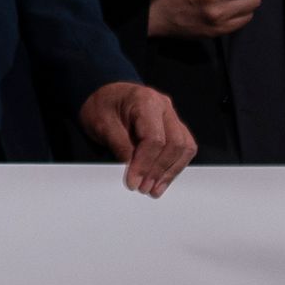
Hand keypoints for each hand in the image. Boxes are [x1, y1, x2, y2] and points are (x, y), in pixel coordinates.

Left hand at [78, 82, 196, 196]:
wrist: (105, 95)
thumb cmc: (102, 105)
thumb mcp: (101, 124)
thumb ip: (118, 145)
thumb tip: (131, 169)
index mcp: (146, 101)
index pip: (154, 138)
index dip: (145, 164)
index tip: (133, 182)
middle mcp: (164, 107)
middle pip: (175, 144)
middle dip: (159, 170)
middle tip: (144, 189)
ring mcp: (171, 116)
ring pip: (184, 147)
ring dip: (170, 171)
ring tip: (154, 190)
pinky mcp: (173, 127)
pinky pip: (183, 148)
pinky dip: (174, 166)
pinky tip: (161, 181)